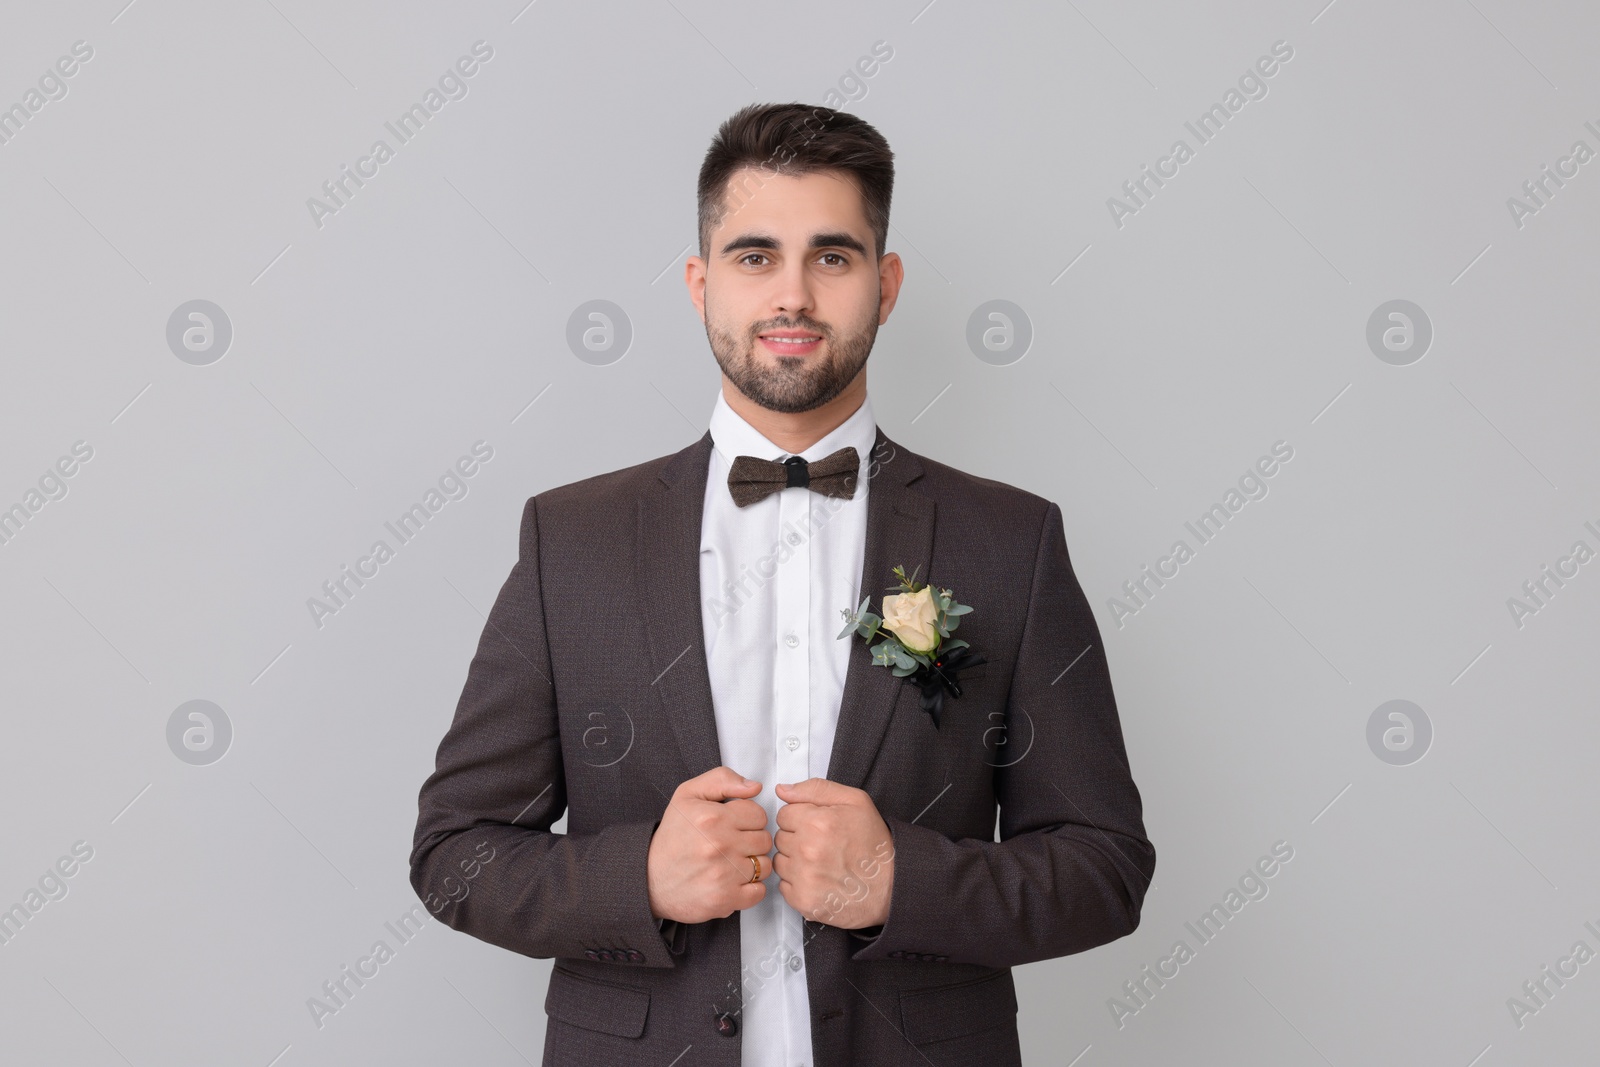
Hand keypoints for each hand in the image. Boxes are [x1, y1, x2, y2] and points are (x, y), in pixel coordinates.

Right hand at [647, 766, 771, 923]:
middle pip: (765, 840)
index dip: (748, 819)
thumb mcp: (688, 795)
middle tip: (732, 844)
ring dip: (753, 865)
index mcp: (712, 817)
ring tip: (732, 863)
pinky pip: (759, 891)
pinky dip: (750, 888)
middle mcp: (719, 845)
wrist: (650, 878)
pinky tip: (733, 881)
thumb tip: (754, 787)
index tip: (735, 825)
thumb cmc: (672, 837)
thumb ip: (722, 780)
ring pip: (765, 866)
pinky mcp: (725, 899)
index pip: (759, 814)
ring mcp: (723, 874)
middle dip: (751, 841)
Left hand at [773, 778, 894, 928]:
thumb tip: (783, 790)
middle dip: (797, 839)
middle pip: (780, 838)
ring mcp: (804, 878)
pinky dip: (797, 883)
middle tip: (822, 844)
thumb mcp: (854, 801)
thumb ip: (815, 789)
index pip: (783, 814)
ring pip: (780, 862)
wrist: (891, 886)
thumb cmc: (874, 844)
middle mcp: (807, 851)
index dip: (801, 818)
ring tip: (821, 862)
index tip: (817, 826)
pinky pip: (783, 886)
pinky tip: (818, 879)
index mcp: (817, 822)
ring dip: (794, 861)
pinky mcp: (804, 901)